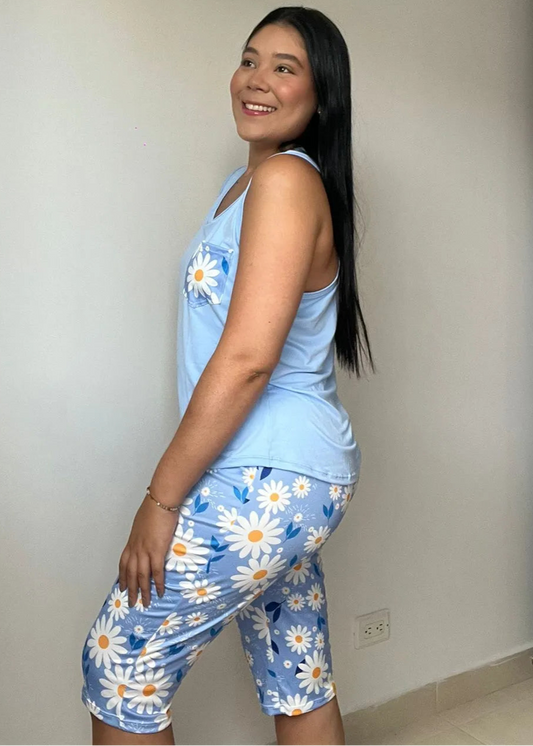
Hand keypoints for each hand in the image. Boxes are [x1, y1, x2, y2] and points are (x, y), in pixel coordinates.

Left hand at [118, 493, 178, 607]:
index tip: (122, 587)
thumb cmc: (153, 508)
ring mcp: (145, 550)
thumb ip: (143, 533)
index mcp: (132, 542)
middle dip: (131, 590)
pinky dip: (158, 583)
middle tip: (131, 602)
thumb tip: (147, 536)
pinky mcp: (157, 550)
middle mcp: (136, 548)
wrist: (160, 502)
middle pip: (130, 573)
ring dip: (143, 591)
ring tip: (144, 603)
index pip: (124, 563)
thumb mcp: (143, 522)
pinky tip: (160, 591)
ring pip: (141, 576)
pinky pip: (156, 571)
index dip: (123, 577)